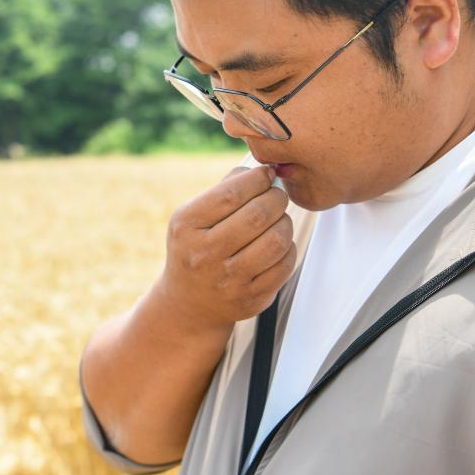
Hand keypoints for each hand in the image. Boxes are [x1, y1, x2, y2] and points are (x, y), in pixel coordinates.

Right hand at [158, 165, 295, 332]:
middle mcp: (205, 254)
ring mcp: (229, 280)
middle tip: (277, 195)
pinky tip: (278, 244)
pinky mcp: (251, 299)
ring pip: (276, 240)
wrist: (189, 303)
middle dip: (276, 198)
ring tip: (279, 219)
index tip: (266, 174)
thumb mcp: (192, 218)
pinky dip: (288, 248)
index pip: (230, 194)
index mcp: (187, 226)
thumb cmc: (195, 247)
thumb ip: (223, 190)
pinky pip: (284, 265)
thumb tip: (261, 171)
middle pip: (258, 215)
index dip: (256, 179)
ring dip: (285, 223)